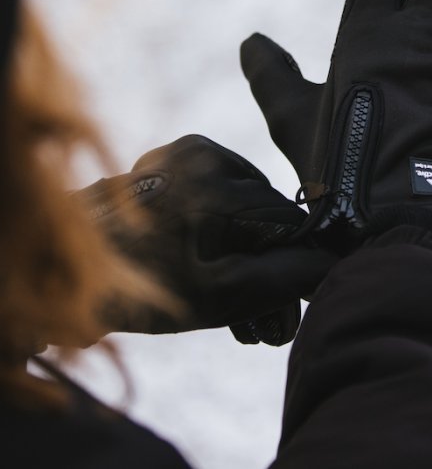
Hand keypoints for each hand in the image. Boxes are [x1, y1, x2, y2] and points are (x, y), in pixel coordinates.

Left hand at [75, 135, 336, 343]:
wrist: (62, 269)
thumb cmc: (135, 287)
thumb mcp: (215, 296)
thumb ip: (280, 278)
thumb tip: (330, 264)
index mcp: (217, 186)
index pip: (287, 223)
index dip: (294, 266)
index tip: (286, 307)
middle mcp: (206, 155)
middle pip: (265, 213)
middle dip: (268, 266)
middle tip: (263, 319)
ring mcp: (187, 151)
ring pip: (246, 203)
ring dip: (248, 249)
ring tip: (235, 299)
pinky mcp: (174, 155)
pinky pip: (221, 190)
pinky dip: (224, 226)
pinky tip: (214, 262)